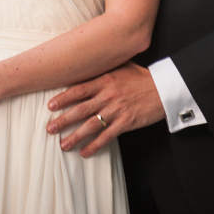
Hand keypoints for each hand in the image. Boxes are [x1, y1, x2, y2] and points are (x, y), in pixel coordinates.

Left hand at [46, 61, 164, 156]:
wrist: (163, 88)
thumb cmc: (142, 76)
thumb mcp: (123, 66)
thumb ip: (106, 66)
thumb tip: (90, 61)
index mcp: (105, 80)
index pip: (79, 90)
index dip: (63, 98)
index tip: (50, 106)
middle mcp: (108, 95)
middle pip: (80, 109)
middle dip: (63, 120)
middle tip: (50, 129)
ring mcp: (116, 110)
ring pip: (91, 125)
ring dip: (75, 136)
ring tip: (63, 145)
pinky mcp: (126, 122)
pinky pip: (107, 136)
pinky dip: (95, 145)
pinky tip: (85, 152)